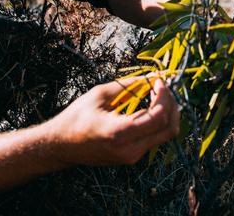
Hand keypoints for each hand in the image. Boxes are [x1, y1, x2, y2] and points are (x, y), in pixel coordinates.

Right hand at [43, 77, 180, 166]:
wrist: (61, 145)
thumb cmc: (76, 118)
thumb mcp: (99, 95)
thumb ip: (127, 85)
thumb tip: (150, 76)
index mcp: (120, 133)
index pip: (158, 117)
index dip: (164, 96)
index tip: (159, 81)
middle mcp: (131, 149)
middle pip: (169, 128)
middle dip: (172, 104)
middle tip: (163, 87)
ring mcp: (133, 157)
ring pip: (165, 135)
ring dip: (166, 113)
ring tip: (157, 95)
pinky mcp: (132, 157)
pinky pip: (154, 138)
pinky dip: (157, 121)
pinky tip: (149, 106)